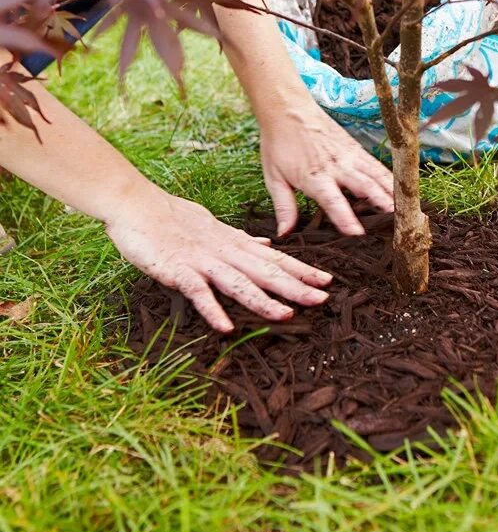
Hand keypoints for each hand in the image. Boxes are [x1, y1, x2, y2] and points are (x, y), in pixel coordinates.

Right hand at [106, 186, 332, 332]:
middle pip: (265, 272)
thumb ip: (243, 240)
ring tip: (286, 315)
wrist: (136, 203)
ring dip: (263, 300)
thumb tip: (267, 244)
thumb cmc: (174, 217)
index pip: (275, 258)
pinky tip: (226, 327)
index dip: (301, 271)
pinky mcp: (178, 270)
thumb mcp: (216, 228)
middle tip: (323, 299)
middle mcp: (225, 252)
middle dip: (295, 286)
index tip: (327, 281)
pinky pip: (198, 292)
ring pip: (238, 283)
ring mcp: (203, 261)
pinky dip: (212, 309)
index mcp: (235, 244)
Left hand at [261, 106, 393, 235]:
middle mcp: (336, 166)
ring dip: (390, 192)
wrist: (287, 109)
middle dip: (381, 203)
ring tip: (405, 208)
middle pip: (364, 186)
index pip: (333, 200)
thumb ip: (284, 207)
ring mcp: (349, 156)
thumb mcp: (274, 177)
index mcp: (314, 177)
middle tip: (396, 221)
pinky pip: (376, 166)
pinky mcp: (355, 149)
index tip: (357, 233)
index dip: (345, 217)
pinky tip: (399, 189)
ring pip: (375, 175)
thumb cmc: (279, 145)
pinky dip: (389, 178)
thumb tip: (284, 234)